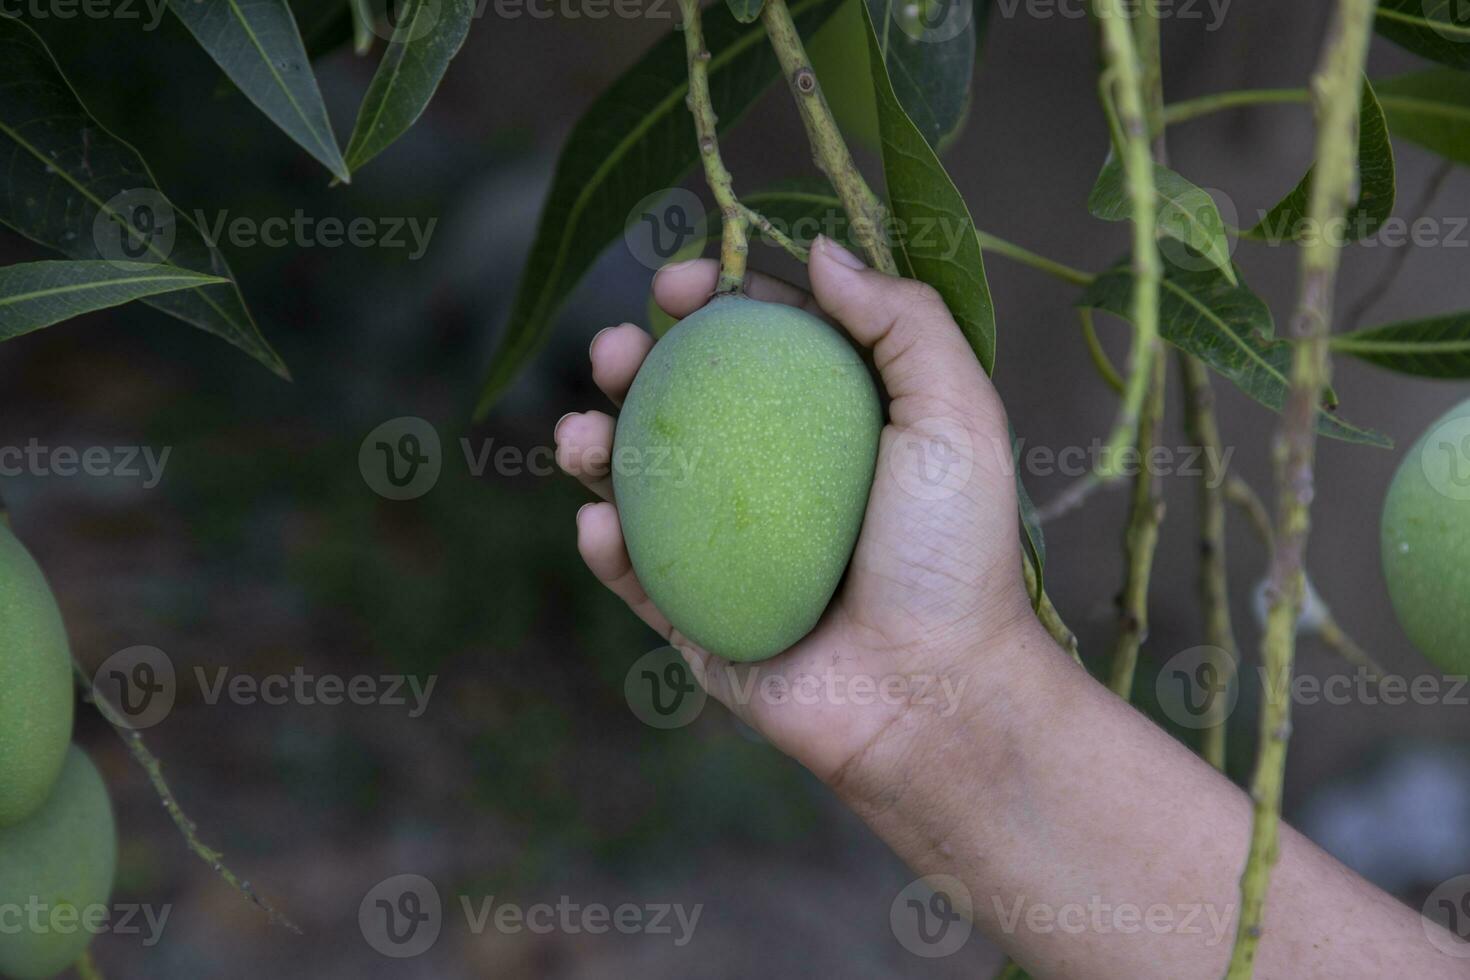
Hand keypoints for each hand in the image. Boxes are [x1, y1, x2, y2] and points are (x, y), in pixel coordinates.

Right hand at [555, 236, 1034, 791]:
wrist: (934, 696)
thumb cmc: (951, 555)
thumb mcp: (954, 415)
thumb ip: (900, 321)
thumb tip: (820, 250)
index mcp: (838, 426)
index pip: (763, 342)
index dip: (715, 301)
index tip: (679, 281)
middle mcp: (779, 482)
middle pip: (686, 404)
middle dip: (632, 364)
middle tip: (613, 349)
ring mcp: (732, 551)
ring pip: (640, 484)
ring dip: (594, 447)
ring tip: (579, 434)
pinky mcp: (699, 619)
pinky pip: (636, 576)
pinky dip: (605, 546)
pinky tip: (598, 524)